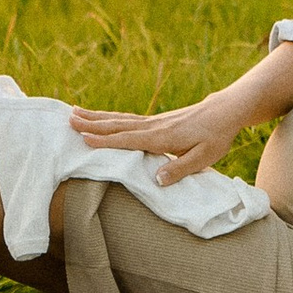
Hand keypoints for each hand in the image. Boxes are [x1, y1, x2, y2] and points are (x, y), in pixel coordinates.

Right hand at [64, 96, 238, 185]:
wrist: (224, 111)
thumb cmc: (216, 136)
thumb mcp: (205, 157)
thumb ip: (180, 168)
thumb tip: (157, 180)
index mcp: (163, 137)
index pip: (130, 139)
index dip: (107, 140)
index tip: (85, 138)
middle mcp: (154, 126)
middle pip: (118, 125)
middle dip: (93, 124)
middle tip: (68, 120)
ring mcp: (153, 121)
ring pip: (119, 119)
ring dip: (96, 117)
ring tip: (73, 112)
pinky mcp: (155, 121)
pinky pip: (126, 119)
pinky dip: (109, 117)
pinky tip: (99, 117)